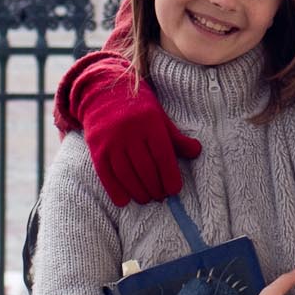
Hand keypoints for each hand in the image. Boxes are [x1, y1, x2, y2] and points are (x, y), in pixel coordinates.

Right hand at [80, 75, 202, 206]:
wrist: (103, 93)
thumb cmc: (138, 108)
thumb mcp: (159, 117)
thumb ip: (176, 137)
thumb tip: (197, 152)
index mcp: (149, 121)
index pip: (162, 154)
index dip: (170, 175)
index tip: (175, 190)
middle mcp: (129, 131)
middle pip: (145, 168)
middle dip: (155, 187)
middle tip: (161, 197)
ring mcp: (111, 141)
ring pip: (127, 174)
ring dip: (139, 192)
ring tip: (147, 199)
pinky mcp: (97, 149)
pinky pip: (106, 175)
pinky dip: (116, 191)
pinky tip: (125, 200)